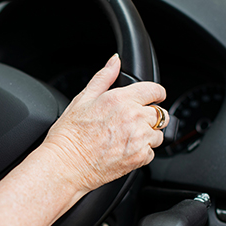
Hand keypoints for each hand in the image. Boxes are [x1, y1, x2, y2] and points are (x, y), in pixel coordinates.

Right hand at [41, 54, 167, 194]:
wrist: (65, 165)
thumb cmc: (69, 134)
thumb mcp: (83, 99)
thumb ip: (104, 77)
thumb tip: (115, 61)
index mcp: (121, 99)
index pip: (155, 90)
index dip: (156, 94)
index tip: (153, 98)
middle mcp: (134, 118)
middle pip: (160, 114)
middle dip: (150, 116)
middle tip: (133, 123)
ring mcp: (139, 139)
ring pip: (158, 134)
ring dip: (148, 136)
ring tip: (127, 139)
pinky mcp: (139, 158)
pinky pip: (151, 153)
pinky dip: (142, 153)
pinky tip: (124, 151)